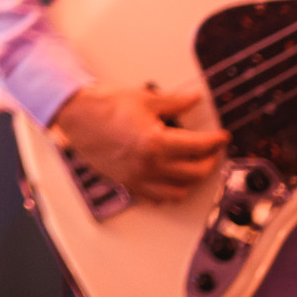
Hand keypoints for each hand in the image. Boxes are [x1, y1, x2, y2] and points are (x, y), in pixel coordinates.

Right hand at [52, 83, 228, 203]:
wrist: (75, 116)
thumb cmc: (103, 106)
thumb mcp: (145, 98)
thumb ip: (175, 102)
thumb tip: (193, 99)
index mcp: (156, 143)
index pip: (199, 147)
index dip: (216, 141)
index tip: (221, 136)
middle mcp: (150, 165)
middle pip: (195, 172)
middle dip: (209, 161)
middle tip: (212, 150)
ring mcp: (138, 178)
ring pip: (179, 190)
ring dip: (192, 180)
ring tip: (195, 166)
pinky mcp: (128, 183)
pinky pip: (157, 197)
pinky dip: (170, 192)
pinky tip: (172, 181)